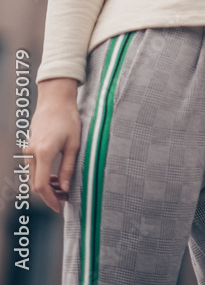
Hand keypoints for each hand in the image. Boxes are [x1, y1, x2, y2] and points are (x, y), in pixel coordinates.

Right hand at [23, 81, 80, 212]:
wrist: (55, 98)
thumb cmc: (68, 118)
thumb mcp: (74, 143)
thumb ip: (68, 167)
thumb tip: (66, 188)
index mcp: (44, 153)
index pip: (41, 186)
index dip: (50, 199)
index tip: (60, 207)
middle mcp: (32, 153)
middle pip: (36, 183)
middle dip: (50, 194)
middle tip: (66, 197)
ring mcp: (29, 149)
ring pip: (34, 175)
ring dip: (46, 184)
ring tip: (64, 185)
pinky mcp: (30, 146)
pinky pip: (34, 166)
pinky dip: (43, 174)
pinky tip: (55, 174)